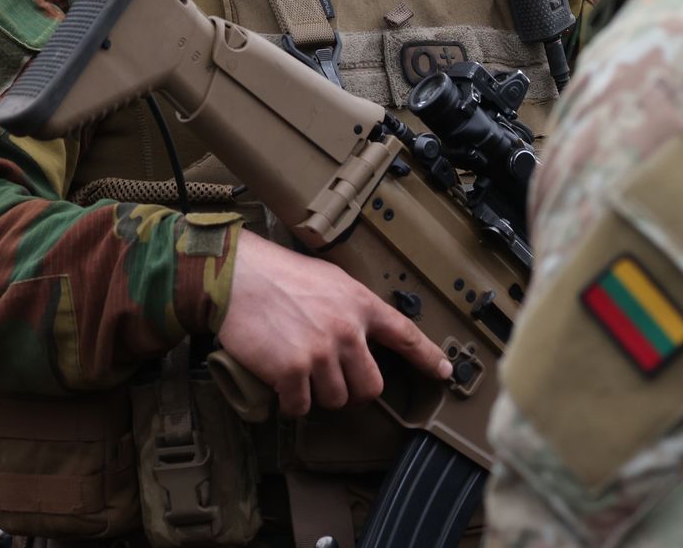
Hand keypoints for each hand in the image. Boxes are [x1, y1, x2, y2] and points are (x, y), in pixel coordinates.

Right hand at [215, 235, 451, 416]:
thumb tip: (360, 331)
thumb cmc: (279, 274)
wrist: (238, 277)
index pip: (406, 336)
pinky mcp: (293, 371)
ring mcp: (321, 353)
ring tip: (300, 374)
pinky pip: (301, 407)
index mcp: (360, 305)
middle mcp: (347, 331)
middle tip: (335, 383)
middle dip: (354, 393)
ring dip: (318, 396)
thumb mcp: (330, 279)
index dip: (428, 358)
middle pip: (371, 387)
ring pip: (335, 400)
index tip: (444, 372)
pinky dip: (291, 403)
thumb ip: (351, 306)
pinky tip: (281, 387)